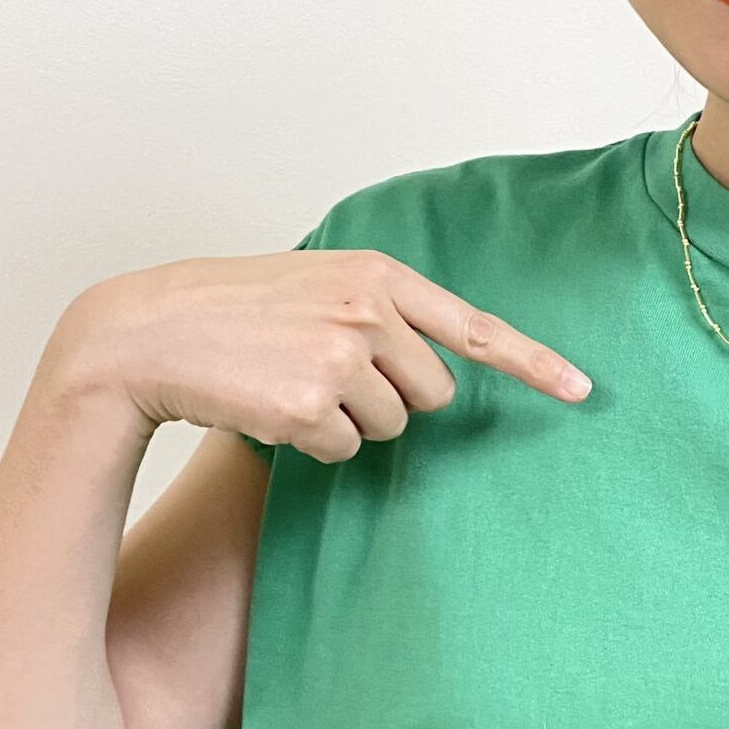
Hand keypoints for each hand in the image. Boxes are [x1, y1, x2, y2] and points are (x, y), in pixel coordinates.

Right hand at [51, 248, 594, 463]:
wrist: (146, 333)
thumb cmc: (232, 313)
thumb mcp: (316, 287)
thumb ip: (381, 312)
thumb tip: (437, 372)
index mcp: (377, 277)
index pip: (474, 327)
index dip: (534, 363)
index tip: (582, 391)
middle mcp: (371, 312)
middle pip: (433, 393)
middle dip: (391, 398)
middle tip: (323, 376)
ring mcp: (343, 359)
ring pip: (390, 427)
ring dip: (347, 422)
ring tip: (287, 384)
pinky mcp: (311, 407)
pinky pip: (344, 451)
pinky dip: (312, 445)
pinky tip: (267, 409)